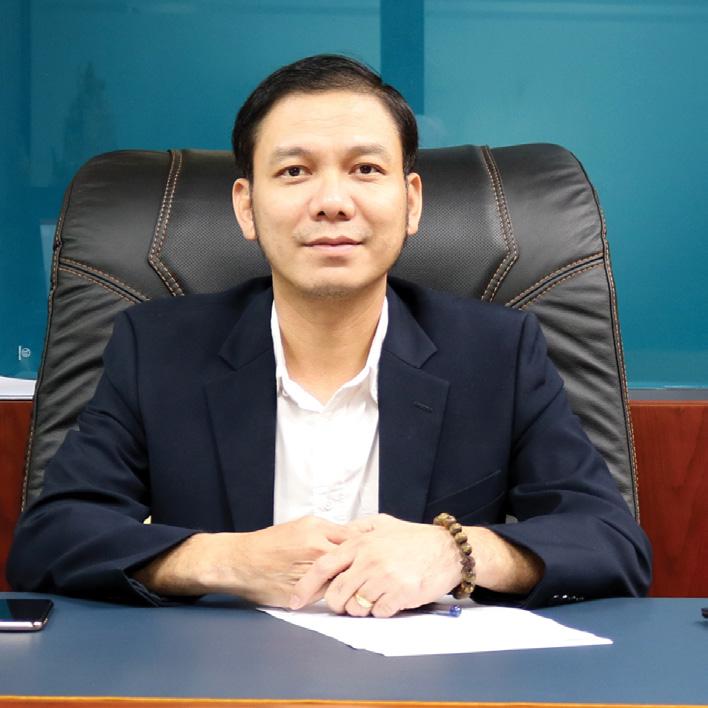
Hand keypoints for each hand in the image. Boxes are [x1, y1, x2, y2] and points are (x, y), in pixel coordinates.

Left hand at [133, 516, 357, 606]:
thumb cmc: (260, 580)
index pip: (355, 558)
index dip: (363, 570)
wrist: (234, 560)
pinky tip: (334, 556)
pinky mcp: (305, 521)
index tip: (366, 580)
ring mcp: (312, 522)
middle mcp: (318, 530)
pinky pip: (330, 530)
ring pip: (343, 535)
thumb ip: (325, 587)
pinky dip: (336, 543)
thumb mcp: (296, 592)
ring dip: (349, 549)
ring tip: (350, 566)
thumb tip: (346, 587)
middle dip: (360, 557)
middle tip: (364, 571)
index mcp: (318, 550)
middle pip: (353, 542)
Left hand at [289, 514, 461, 617]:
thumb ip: (357, 529)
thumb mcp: (382, 524)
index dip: (306, 586)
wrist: (447, 549)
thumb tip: (337, 534)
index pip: (323, 567)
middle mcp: (368, 560)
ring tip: (374, 595)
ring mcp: (384, 578)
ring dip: (360, 608)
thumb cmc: (414, 538)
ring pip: (355, 607)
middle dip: (336, 603)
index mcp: (360, 543)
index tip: (296, 600)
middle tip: (346, 601)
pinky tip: (391, 598)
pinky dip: (381, 611)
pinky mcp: (399, 593)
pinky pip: (377, 613)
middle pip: (336, 594)